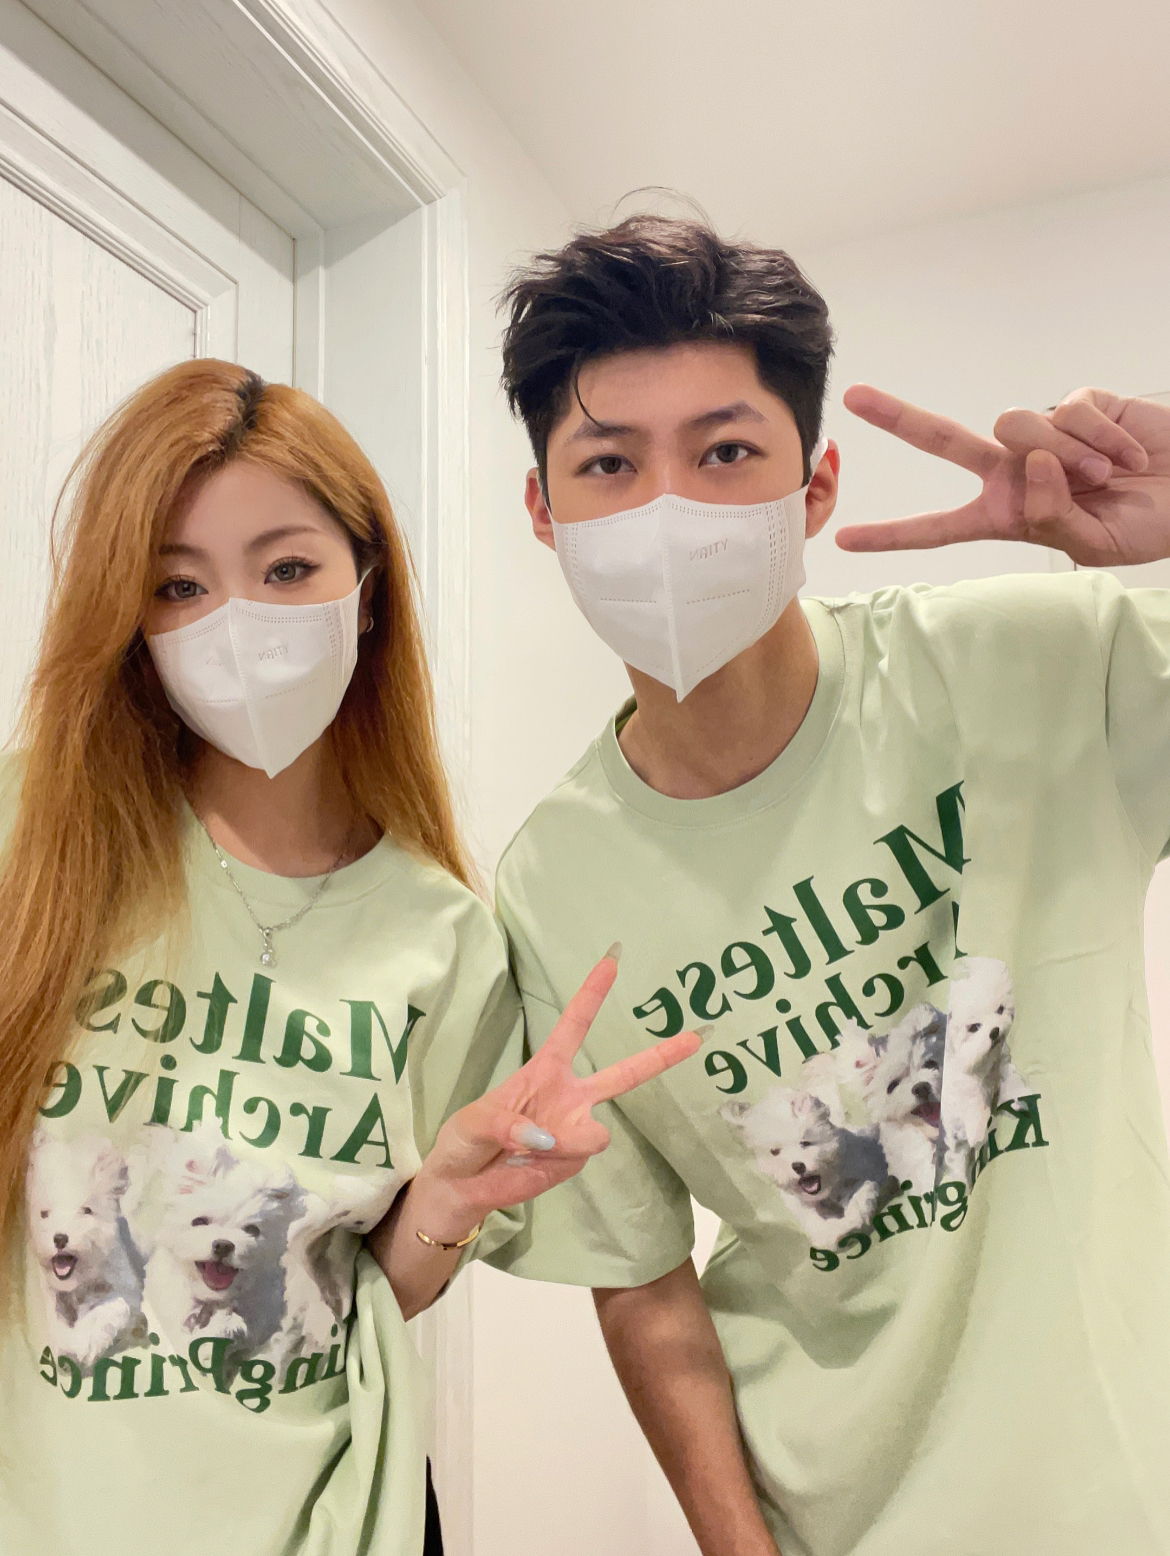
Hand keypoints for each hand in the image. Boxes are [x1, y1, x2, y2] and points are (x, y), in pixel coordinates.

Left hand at [414, 951, 700, 1230]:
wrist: (462, 1186)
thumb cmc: (465, 1141)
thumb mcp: (475, 1121)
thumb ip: (508, 1123)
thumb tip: (546, 1138)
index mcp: (545, 1069)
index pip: (574, 1026)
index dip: (592, 993)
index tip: (613, 960)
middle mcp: (569, 1096)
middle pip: (623, 1074)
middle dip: (661, 1056)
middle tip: (699, 1036)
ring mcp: (575, 1130)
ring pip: (593, 1133)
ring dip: (564, 1142)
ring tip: (526, 1150)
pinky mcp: (573, 1161)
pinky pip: (574, 1158)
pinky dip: (549, 1163)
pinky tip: (527, 1165)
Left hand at [836, 384, 1169, 566]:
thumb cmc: (1146, 525)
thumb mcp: (1097, 545)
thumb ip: (1055, 517)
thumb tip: (1031, 468)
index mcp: (1006, 515)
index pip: (940, 530)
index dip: (894, 536)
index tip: (845, 540)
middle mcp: (1014, 471)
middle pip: (945, 441)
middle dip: (899, 418)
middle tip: (854, 398)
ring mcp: (1043, 435)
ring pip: (1019, 427)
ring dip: (1068, 457)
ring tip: (1106, 478)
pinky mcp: (1078, 403)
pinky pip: (1072, 412)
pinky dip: (1104, 439)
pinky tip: (1127, 455)